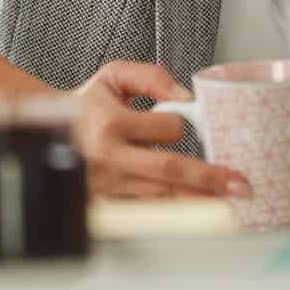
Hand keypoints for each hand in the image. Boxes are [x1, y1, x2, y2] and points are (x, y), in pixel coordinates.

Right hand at [72, 61, 250, 199]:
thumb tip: (186, 96)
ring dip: (199, 201)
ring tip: (229, 203)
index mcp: (111, 125)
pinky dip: (175, 214)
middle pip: (169, 170)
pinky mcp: (108, 204)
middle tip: (240, 184)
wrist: (49, 133)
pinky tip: (199, 213)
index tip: (180, 123)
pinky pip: (148, 212)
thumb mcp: (114, 75)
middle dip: (208, 178)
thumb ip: (151, 76)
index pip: (166, 129)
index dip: (181, 125)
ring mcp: (109, 186)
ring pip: (162, 197)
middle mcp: (110, 159)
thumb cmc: (86, 106)